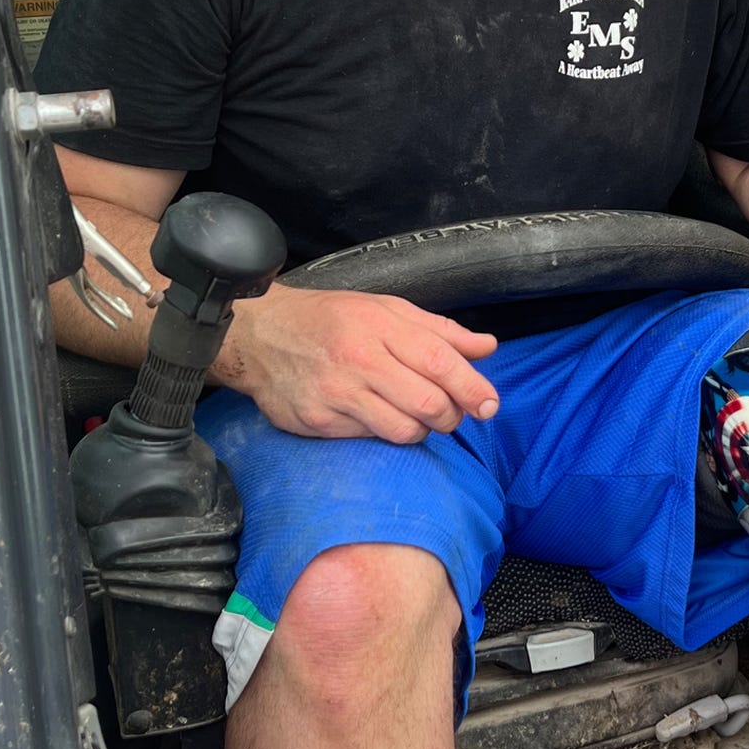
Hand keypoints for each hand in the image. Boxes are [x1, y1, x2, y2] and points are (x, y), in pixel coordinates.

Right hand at [215, 286, 499, 442]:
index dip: (472, 387)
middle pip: (429, 404)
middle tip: (449, 411)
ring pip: (404, 431)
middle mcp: (359, 360)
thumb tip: (487, 347)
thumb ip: (439, 332)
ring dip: (421, 429)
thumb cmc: (329, 319)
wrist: (259, 335)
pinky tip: (375, 414)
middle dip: (452, 415)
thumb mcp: (386, 309)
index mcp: (380, 326)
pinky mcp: (318, 422)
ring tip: (413, 413)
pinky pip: (369, 439)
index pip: (440, 362)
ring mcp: (337, 394)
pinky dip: (383, 432)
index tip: (489, 404)